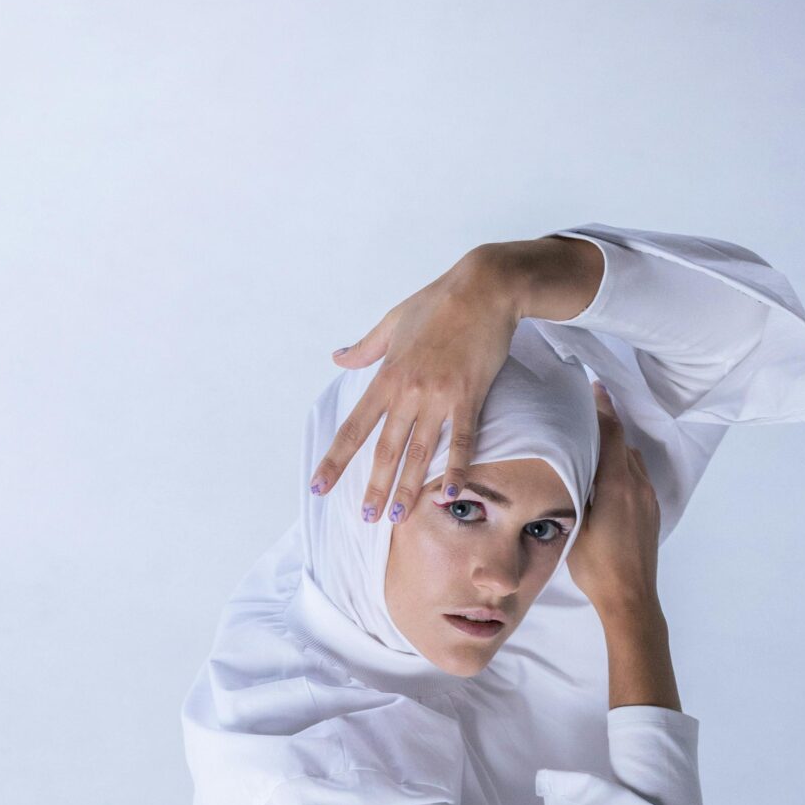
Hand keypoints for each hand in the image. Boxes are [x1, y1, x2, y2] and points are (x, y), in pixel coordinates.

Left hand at [310, 249, 522, 524]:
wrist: (484, 287)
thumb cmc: (439, 302)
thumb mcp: (393, 321)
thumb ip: (365, 347)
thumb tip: (337, 358)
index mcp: (386, 375)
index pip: (354, 427)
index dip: (335, 460)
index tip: (320, 485)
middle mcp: (408, 391)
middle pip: (386, 450)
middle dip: (374, 487)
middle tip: (365, 518)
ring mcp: (439, 396)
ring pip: (420, 452)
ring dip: (409, 488)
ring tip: (398, 516)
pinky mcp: (470, 397)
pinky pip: (463, 440)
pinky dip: (458, 468)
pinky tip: (452, 493)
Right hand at [566, 382, 663, 618]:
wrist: (631, 598)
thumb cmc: (597, 566)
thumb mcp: (577, 524)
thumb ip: (578, 491)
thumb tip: (573, 469)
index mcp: (618, 483)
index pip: (611, 433)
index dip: (601, 407)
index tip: (593, 387)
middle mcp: (638, 485)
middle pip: (624, 443)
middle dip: (606, 427)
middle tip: (584, 417)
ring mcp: (649, 500)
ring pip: (632, 462)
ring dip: (615, 451)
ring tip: (593, 450)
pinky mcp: (652, 514)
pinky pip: (638, 480)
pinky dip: (623, 469)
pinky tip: (607, 481)